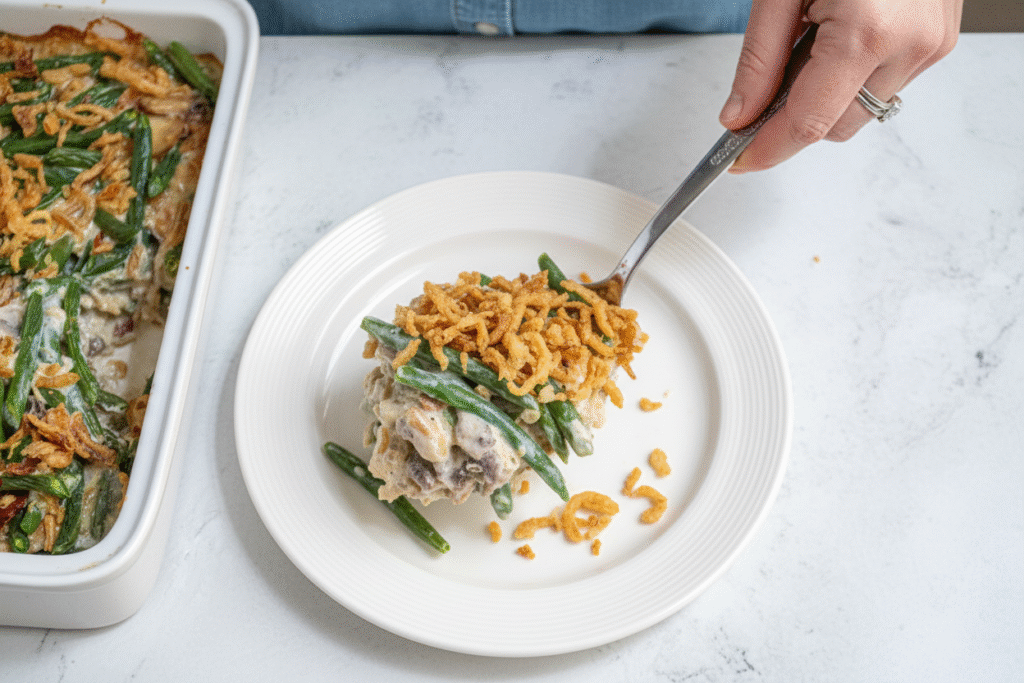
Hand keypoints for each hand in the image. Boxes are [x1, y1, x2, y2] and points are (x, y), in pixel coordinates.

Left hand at [719, 0, 961, 172]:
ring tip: (813, 40)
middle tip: (766, 86)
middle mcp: (911, 43)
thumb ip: (758, 62)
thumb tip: (738, 116)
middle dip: (795, 118)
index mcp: (868, 28)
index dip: (769, 149)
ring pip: (863, 111)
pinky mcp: (941, 38)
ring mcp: (933, 43)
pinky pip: (886, 83)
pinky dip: (853, 76)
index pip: (809, 124)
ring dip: (828, 96)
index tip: (740, 160)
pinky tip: (841, 37)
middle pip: (836, 127)